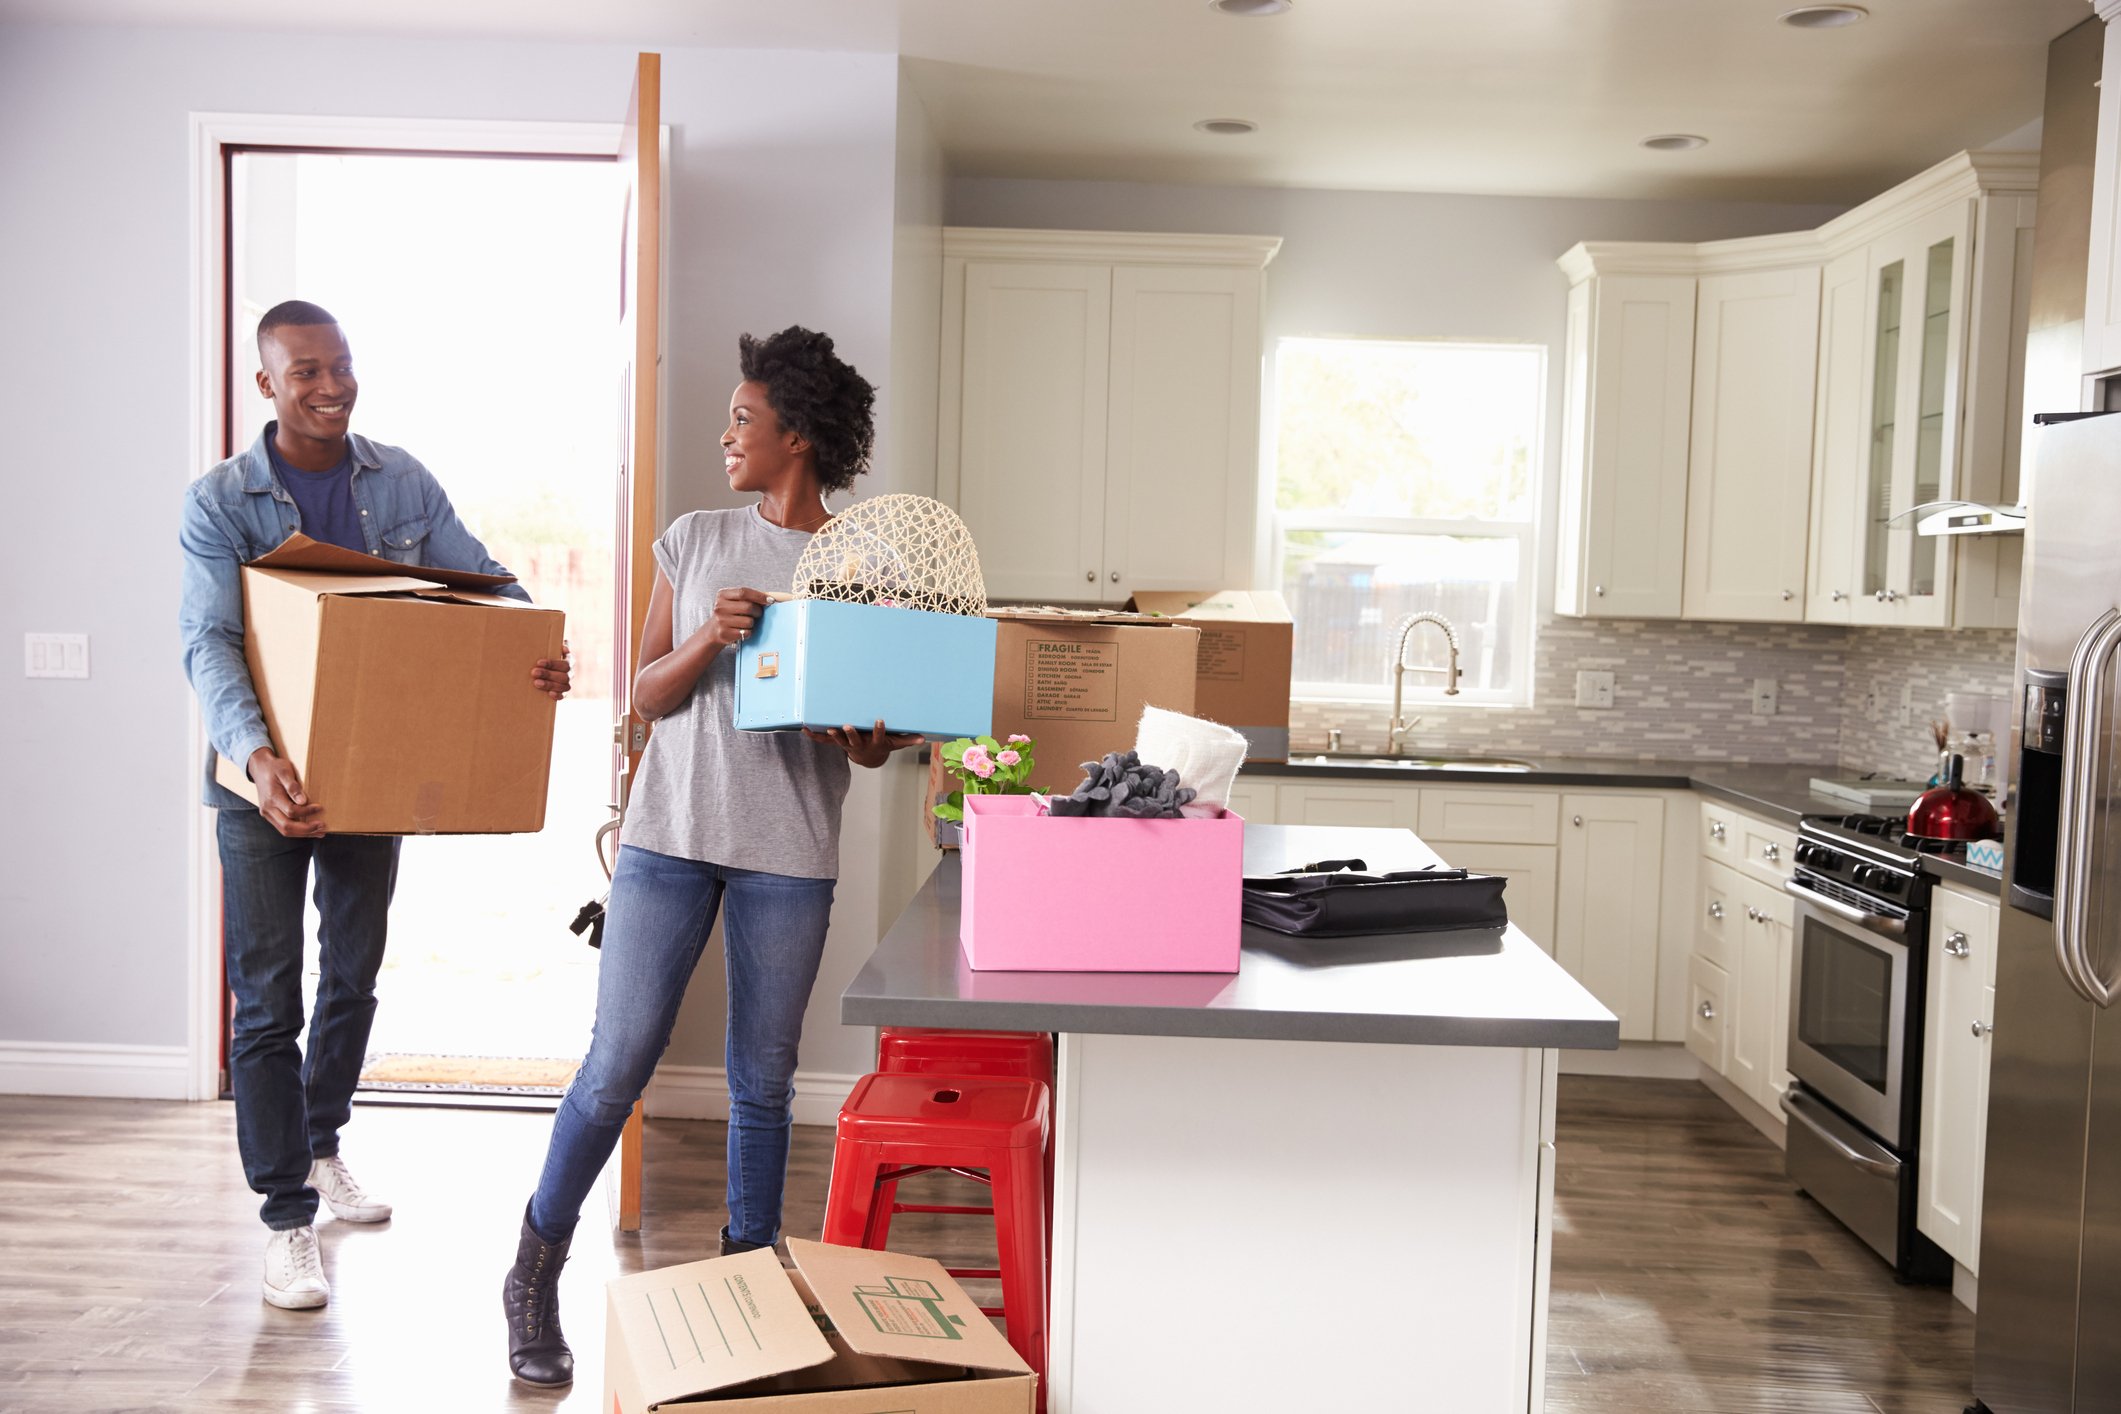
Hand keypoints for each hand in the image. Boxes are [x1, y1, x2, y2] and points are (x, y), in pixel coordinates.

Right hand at [247, 747, 324, 837]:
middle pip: (287, 827)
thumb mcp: (284, 771)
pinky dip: (297, 831)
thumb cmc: (274, 768)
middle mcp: (268, 809)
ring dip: (303, 833)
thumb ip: (292, 786)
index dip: (307, 812)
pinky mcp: (270, 815)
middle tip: (323, 826)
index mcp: (272, 798)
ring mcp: (268, 813)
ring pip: (285, 830)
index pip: (291, 811)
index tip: (320, 808)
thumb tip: (303, 801)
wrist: (259, 768)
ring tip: (320, 832)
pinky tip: (309, 830)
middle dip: (307, 829)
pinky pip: (283, 827)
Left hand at [533, 638, 570, 699]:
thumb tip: (564, 644)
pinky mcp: (562, 693)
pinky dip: (558, 695)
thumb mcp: (550, 647)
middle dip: (548, 674)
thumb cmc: (546, 654)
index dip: (553, 664)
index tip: (539, 662)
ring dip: (549, 684)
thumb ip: (556, 644)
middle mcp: (570, 672)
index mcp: (569, 660)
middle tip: (534, 672)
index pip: (565, 663)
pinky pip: (563, 696)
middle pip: (563, 675)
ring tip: (536, 683)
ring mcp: (567, 683)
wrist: (542, 666)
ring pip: (563, 686)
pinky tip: (550, 694)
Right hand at [706, 588, 770, 646]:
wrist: (714, 630)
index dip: (759, 596)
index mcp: (722, 595)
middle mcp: (719, 607)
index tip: (770, 600)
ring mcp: (721, 621)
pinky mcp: (724, 633)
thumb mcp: (734, 601)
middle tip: (758, 613)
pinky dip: (748, 632)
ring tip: (746, 622)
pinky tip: (742, 630)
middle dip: (758, 611)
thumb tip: (770, 599)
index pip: (743, 592)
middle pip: (748, 607)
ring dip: (752, 623)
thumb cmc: (730, 613)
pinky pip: (746, 632)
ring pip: (749, 621)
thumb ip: (748, 597)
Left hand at [804, 720, 923, 769]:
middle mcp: (859, 745)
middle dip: (851, 733)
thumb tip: (923, 738)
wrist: (868, 758)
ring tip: (828, 729)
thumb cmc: (882, 746)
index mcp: (874, 744)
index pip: (878, 736)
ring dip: (834, 736)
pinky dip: (814, 736)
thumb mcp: (895, 744)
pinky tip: (804, 729)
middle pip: (854, 740)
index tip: (880, 720)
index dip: (879, 729)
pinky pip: (825, 741)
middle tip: (847, 726)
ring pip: (839, 741)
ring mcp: (848, 745)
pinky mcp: (839, 743)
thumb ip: (907, 740)